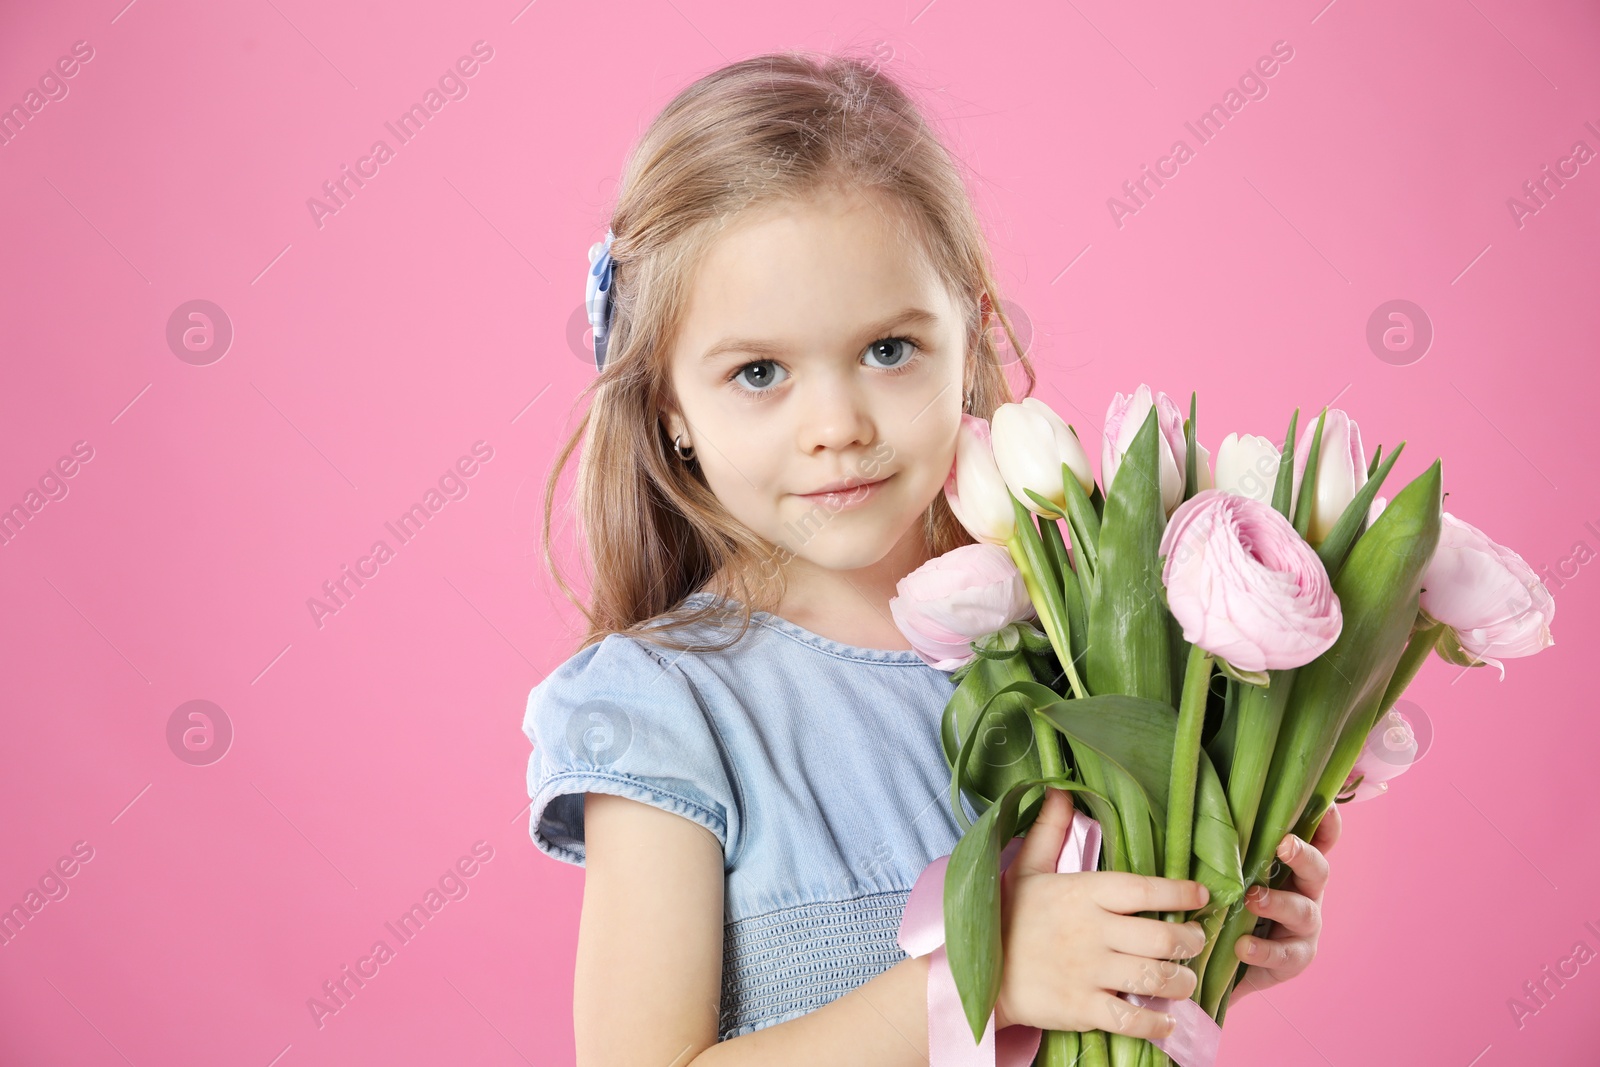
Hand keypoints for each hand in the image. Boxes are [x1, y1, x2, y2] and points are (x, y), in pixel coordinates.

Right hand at [993, 787, 1210, 1040]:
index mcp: (1081, 894)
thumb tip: (1059, 790)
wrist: (976, 973)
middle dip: (1189, 941)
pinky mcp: (1081, 1008)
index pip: (1142, 889)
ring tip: (1185, 979)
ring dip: (1181, 981)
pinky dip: (1157, 1022)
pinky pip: (1131, 1018)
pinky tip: (1166, 1019)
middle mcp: (1090, 932)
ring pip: (1154, 978)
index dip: (1179, 892)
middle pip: (1160, 937)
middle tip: (1194, 941)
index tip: (1201, 894)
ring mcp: (1087, 972)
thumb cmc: (1008, 917)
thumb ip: (1048, 831)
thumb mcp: (1025, 868)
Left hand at [1229, 802, 1341, 1002]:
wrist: (1223, 960)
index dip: (1327, 823)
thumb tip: (1198, 806)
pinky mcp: (1293, 959)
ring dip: (1279, 903)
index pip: (1320, 840)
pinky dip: (1263, 950)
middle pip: (1318, 870)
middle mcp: (1306, 892)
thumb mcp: (1227, 872)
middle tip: (1284, 845)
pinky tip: (1242, 946)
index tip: (1326, 807)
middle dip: (1303, 855)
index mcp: (1293, 866)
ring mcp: (1304, 927)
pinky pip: (1284, 955)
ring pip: (1303, 912)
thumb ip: (1225, 847)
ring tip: (1253, 899)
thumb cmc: (1226, 902)